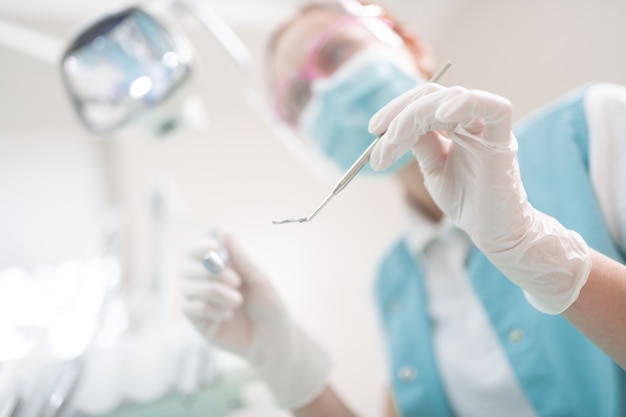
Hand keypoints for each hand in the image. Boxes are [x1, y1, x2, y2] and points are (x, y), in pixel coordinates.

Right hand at [181, 233, 330, 407]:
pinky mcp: (198, 323)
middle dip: (210, 271)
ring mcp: (199, 303)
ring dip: (215, 292)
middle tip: (236, 281)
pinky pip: (190, 308)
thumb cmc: (270, 306)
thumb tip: (224, 231)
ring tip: (237, 301)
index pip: (195, 252)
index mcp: (219, 269)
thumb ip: (240, 258)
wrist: (275, 339)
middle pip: (185, 267)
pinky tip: (228, 315)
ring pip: (188, 288)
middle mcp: (204, 283)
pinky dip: (211, 308)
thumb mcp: (259, 279)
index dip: (198, 246)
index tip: (213, 247)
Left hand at [368, 84, 590, 313]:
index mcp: (455, 126)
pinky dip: (465, 103)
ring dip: (415, 114)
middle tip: (377, 135)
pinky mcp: (502, 141)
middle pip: (432, 96)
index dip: (396, 110)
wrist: (493, 233)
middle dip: (400, 112)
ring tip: (394, 139)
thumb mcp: (433, 169)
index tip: (373, 130)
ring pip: (452, 98)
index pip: (423, 102)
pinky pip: (494, 108)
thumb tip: (394, 127)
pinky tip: (442, 114)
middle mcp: (472, 121)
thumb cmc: (467, 202)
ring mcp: (487, 129)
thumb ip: (420, 144)